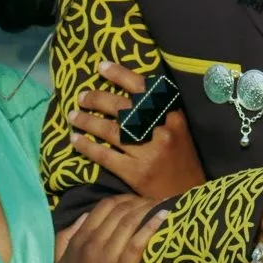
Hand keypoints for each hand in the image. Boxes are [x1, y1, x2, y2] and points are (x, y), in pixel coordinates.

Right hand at [51, 194, 167, 262]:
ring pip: (130, 222)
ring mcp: (107, 259)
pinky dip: (151, 226)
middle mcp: (93, 245)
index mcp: (79, 240)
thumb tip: (85, 214)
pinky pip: (137, 244)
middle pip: (121, 211)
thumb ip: (66, 236)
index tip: (137, 200)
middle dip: (140, 202)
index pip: (104, 206)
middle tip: (154, 201)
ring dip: (149, 209)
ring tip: (163, 204)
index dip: (124, 199)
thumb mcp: (58, 262)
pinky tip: (163, 216)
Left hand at [67, 61, 206, 201]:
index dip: (121, 75)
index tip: (101, 67)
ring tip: (73, 115)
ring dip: (87, 121)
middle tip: (82, 96)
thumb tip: (127, 91)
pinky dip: (87, 146)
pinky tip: (75, 140)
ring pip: (111, 130)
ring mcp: (148, 153)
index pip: (145, 88)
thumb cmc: (180, 159)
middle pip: (123, 108)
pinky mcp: (136, 173)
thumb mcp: (179, 129)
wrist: (189, 195)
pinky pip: (105, 155)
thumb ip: (160, 112)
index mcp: (173, 115)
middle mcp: (162, 131)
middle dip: (98, 99)